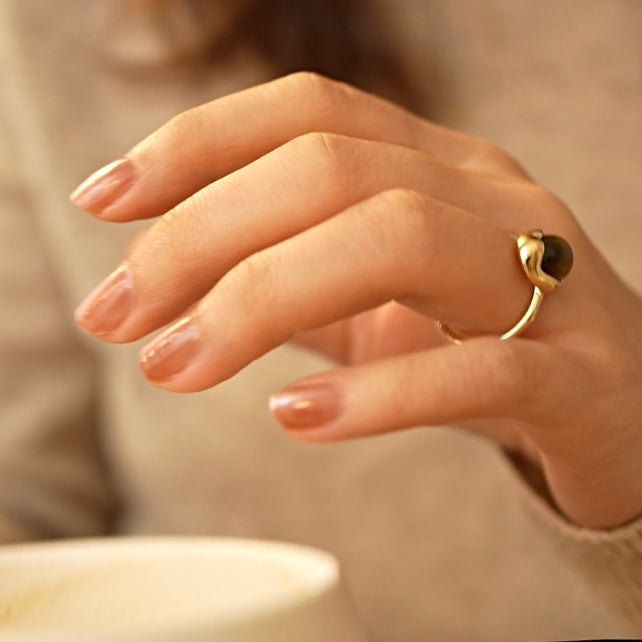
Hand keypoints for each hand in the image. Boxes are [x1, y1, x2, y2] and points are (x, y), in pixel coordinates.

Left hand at [72, 73, 641, 528]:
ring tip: (178, 365)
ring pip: (398, 241)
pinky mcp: (580, 379)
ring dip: (262, 300)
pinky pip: (479, 369)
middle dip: (201, 237)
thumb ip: (296, 286)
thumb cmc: (491, 353)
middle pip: (331, 171)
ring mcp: (546, 281)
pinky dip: (376, 392)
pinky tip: (296, 416)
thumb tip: (180, 289)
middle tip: (116, 314)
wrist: (625, 416)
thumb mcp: (383, 307)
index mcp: (439, 171)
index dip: (195, 146)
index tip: (103, 200)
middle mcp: (491, 200)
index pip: (308, 115)